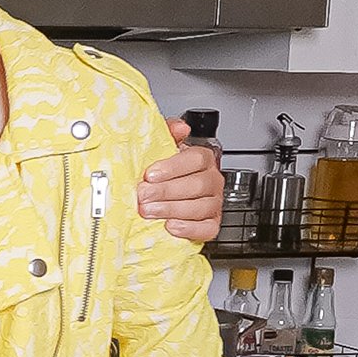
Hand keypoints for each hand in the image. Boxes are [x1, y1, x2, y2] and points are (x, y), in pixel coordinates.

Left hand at [137, 118, 221, 248]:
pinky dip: (188, 228)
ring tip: (149, 211)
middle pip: (197, 184)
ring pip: (200, 207)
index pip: (196, 159)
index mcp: (202, 159)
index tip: (150, 175)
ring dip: (172, 209)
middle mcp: (211, 180)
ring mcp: (213, 203)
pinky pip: (207, 228)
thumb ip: (168, 132)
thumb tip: (179, 127)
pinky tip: (171, 226)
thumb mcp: (161, 148)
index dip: (173, 167)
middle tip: (143, 195)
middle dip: (166, 191)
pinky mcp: (211, 224)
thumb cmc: (162, 172)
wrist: (161, 198)